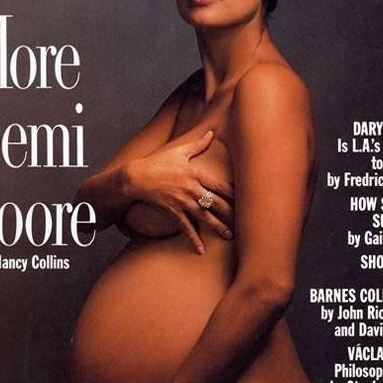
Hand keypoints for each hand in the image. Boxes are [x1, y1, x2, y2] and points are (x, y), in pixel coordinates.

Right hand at [125, 130, 233, 252]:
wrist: (137, 177)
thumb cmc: (158, 161)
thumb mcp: (179, 150)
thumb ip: (198, 144)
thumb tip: (210, 132)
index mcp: (195, 174)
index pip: (220, 185)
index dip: (234, 193)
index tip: (246, 198)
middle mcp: (191, 189)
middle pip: (216, 203)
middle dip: (230, 213)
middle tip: (244, 222)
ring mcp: (182, 201)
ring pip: (205, 217)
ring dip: (218, 227)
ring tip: (230, 236)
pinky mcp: (173, 211)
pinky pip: (186, 227)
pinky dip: (193, 239)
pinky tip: (201, 250)